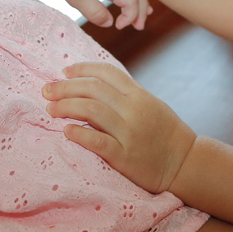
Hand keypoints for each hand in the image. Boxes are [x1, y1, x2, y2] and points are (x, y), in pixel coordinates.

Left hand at [43, 62, 194, 193]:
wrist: (185, 162)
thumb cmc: (164, 132)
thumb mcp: (149, 104)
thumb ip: (125, 94)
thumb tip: (92, 84)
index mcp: (139, 94)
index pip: (106, 73)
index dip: (82, 69)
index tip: (64, 71)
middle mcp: (134, 110)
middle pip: (93, 90)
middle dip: (66, 88)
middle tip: (47, 90)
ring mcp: (130, 133)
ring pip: (92, 111)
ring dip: (66, 107)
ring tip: (50, 109)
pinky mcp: (126, 157)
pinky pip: (98, 142)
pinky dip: (80, 134)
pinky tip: (67, 131)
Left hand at [47, 0, 150, 29]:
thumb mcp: (78, 0)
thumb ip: (96, 14)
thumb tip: (109, 23)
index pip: (132, 1)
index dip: (129, 16)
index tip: (118, 26)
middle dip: (141, 11)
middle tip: (138, 27)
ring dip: (141, 3)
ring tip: (139, 18)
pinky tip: (132, 2)